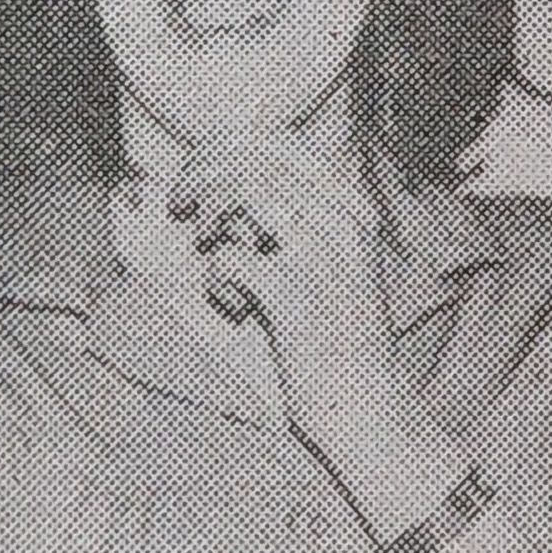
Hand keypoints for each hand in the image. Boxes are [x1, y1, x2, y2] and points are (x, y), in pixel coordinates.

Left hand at [164, 134, 432, 498]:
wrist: (370, 409)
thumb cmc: (340, 341)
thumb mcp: (336, 266)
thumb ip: (300, 218)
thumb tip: (239, 167)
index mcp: (354, 210)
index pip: (280, 143)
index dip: (224, 148)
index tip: (199, 176)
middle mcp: (342, 223)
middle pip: (253, 157)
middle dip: (201, 172)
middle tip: (182, 206)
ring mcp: (321, 257)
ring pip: (242, 189)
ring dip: (207, 214)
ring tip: (206, 246)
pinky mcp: (294, 297)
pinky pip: (227, 258)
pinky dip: (215, 281)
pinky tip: (233, 305)